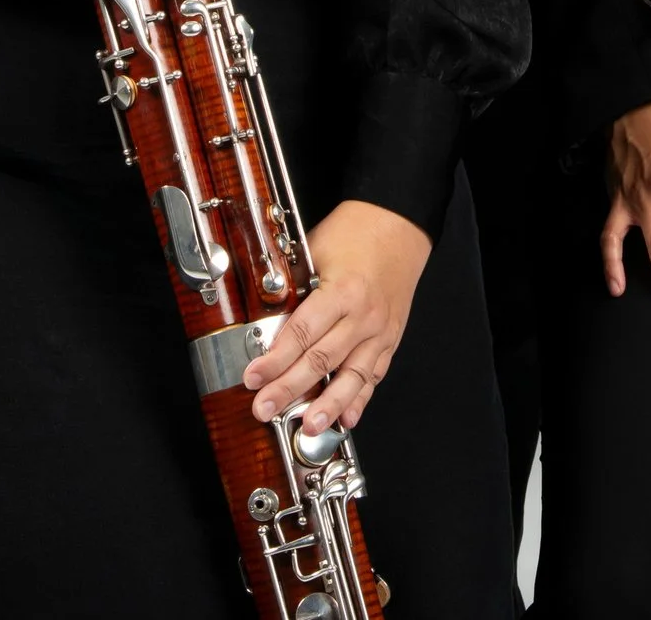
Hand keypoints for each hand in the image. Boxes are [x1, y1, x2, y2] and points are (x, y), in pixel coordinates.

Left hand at [242, 200, 432, 432]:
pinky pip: (374, 375)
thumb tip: (265, 318)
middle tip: (265, 409)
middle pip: (321, 360)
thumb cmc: (354, 232)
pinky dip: (360, 398)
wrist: (398, 224)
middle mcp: (363, 315)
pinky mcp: (390, 338)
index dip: (274, 359)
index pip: (302, 334)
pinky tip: (346, 417)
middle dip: (289, 389)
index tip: (252, 377)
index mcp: (342, 291)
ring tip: (309, 426)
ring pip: (352, 376)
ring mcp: (380, 330)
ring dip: (328, 405)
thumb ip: (295, 287)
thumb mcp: (315, 251)